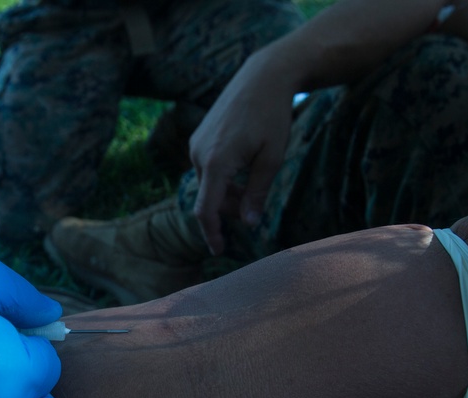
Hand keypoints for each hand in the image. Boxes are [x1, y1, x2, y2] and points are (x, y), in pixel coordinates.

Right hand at [190, 48, 297, 253]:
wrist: (263, 76)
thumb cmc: (272, 116)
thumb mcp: (272, 158)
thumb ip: (256, 193)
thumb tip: (248, 224)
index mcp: (216, 162)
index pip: (205, 210)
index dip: (211, 233)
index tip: (219, 250)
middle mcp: (199, 154)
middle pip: (209, 198)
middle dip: (228, 209)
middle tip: (253, 207)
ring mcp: (196, 144)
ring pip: (207, 183)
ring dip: (226, 192)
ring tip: (251, 183)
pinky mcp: (198, 136)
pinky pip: (206, 167)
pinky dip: (221, 177)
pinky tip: (243, 165)